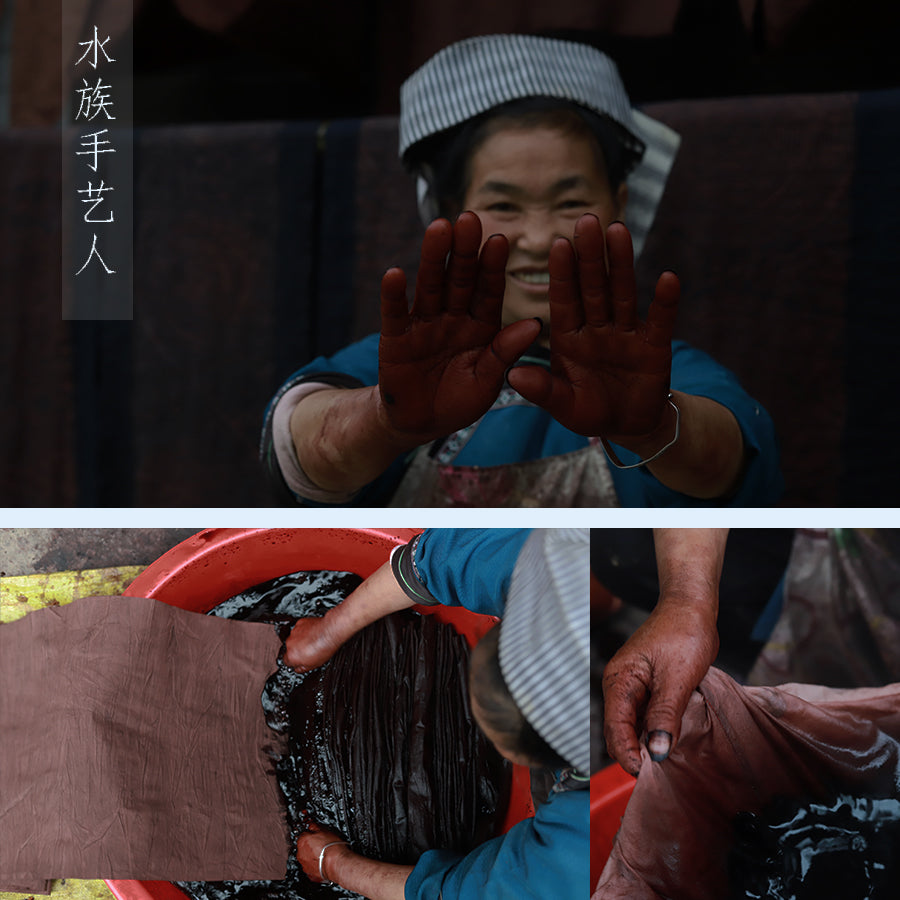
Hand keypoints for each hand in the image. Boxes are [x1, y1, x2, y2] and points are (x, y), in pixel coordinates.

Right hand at [283, 616, 342, 672]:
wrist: (330, 631)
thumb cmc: (324, 647)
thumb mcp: (314, 665)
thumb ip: (302, 668)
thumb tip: (298, 668)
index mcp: (292, 656)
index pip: (287, 662)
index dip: (294, 662)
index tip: (300, 661)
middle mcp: (290, 643)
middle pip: (290, 649)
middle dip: (298, 650)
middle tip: (309, 650)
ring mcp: (294, 632)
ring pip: (294, 638)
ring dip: (301, 640)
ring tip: (312, 641)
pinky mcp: (299, 623)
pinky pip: (299, 629)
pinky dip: (304, 631)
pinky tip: (313, 633)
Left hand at [296, 823, 348, 883]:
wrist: (336, 863)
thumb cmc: (331, 847)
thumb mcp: (324, 830)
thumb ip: (315, 827)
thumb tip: (312, 826)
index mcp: (302, 841)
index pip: (303, 835)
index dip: (311, 835)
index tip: (316, 836)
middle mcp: (300, 854)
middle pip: (304, 848)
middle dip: (311, 846)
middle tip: (321, 845)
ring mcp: (304, 865)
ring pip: (307, 858)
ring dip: (312, 856)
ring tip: (323, 855)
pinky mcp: (310, 874)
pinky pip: (311, 868)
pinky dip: (315, 866)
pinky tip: (323, 862)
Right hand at [378, 211, 540, 440]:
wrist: (422, 422)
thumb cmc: (460, 400)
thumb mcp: (488, 381)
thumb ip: (505, 352)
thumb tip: (535, 324)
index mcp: (481, 325)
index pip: (488, 291)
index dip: (493, 267)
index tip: (500, 240)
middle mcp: (453, 317)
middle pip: (459, 278)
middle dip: (465, 250)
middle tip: (470, 218)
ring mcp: (423, 324)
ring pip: (429, 286)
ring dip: (433, 258)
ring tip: (438, 229)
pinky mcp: (395, 338)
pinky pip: (395, 314)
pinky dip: (394, 296)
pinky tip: (395, 274)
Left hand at [507, 215, 678, 440]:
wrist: (627, 426)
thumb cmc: (589, 412)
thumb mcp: (563, 405)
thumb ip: (542, 391)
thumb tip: (513, 376)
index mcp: (569, 338)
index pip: (564, 300)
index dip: (563, 273)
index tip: (558, 244)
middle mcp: (596, 328)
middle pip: (593, 287)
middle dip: (590, 255)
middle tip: (586, 219)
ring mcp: (626, 334)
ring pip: (623, 293)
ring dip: (622, 263)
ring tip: (618, 230)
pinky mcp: (654, 347)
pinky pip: (659, 321)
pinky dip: (665, 302)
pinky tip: (668, 278)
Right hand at [601, 600, 717, 776]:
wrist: (691, 607)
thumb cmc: (684, 633)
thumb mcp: (677, 678)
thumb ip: (665, 716)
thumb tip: (656, 752)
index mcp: (620, 680)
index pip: (614, 727)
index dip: (627, 754)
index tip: (644, 775)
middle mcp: (620, 684)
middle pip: (619, 729)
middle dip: (633, 752)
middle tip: (657, 774)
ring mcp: (633, 685)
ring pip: (632, 724)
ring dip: (644, 742)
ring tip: (664, 760)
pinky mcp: (646, 685)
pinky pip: (644, 714)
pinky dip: (653, 729)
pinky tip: (668, 738)